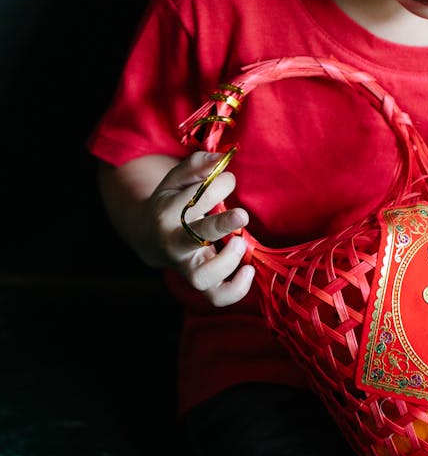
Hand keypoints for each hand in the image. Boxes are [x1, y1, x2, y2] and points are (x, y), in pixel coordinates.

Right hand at [147, 151, 253, 306]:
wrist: (150, 236)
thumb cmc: (171, 202)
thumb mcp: (176, 179)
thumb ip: (197, 165)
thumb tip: (221, 158)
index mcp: (167, 212)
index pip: (195, 198)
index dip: (219, 184)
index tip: (229, 179)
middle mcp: (174, 243)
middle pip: (192, 238)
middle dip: (219, 225)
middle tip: (242, 215)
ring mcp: (187, 266)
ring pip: (202, 277)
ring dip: (225, 263)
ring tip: (240, 243)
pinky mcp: (200, 280)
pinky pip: (216, 296)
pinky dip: (234, 291)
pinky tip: (249, 271)